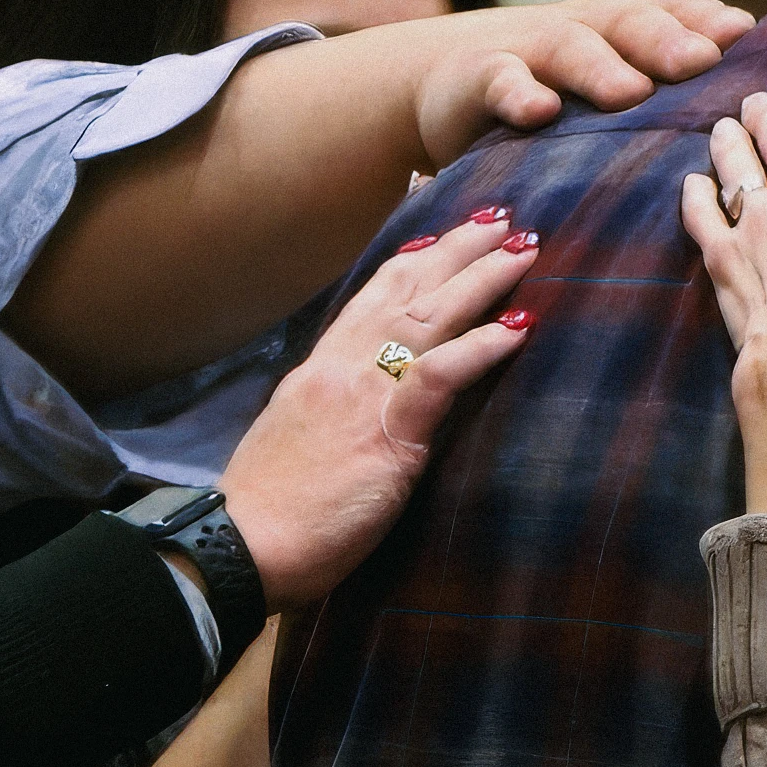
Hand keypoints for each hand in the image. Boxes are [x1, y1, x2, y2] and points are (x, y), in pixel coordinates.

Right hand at [215, 213, 537, 605]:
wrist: (242, 546)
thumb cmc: (270, 512)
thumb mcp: (299, 443)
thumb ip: (334, 416)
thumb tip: (361, 414)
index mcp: (318, 371)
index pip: (368, 300)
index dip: (409, 265)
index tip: (440, 239)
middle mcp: (340, 368)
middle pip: (405, 290)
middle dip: (456, 250)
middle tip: (500, 220)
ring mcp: (363, 394)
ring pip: (429, 316)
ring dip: (481, 277)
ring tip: (523, 249)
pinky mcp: (388, 433)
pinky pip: (442, 374)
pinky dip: (484, 344)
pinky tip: (520, 323)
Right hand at [413, 0, 754, 163]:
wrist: (444, 79)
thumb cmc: (548, 93)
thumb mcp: (606, 85)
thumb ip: (663, 93)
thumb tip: (748, 119)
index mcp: (623, 33)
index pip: (673, 14)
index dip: (707, 20)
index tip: (745, 34)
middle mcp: (585, 30)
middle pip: (631, 26)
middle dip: (668, 41)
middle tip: (703, 60)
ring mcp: (530, 50)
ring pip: (571, 48)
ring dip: (601, 68)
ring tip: (630, 92)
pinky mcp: (480, 78)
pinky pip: (502, 82)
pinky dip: (519, 94)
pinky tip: (538, 111)